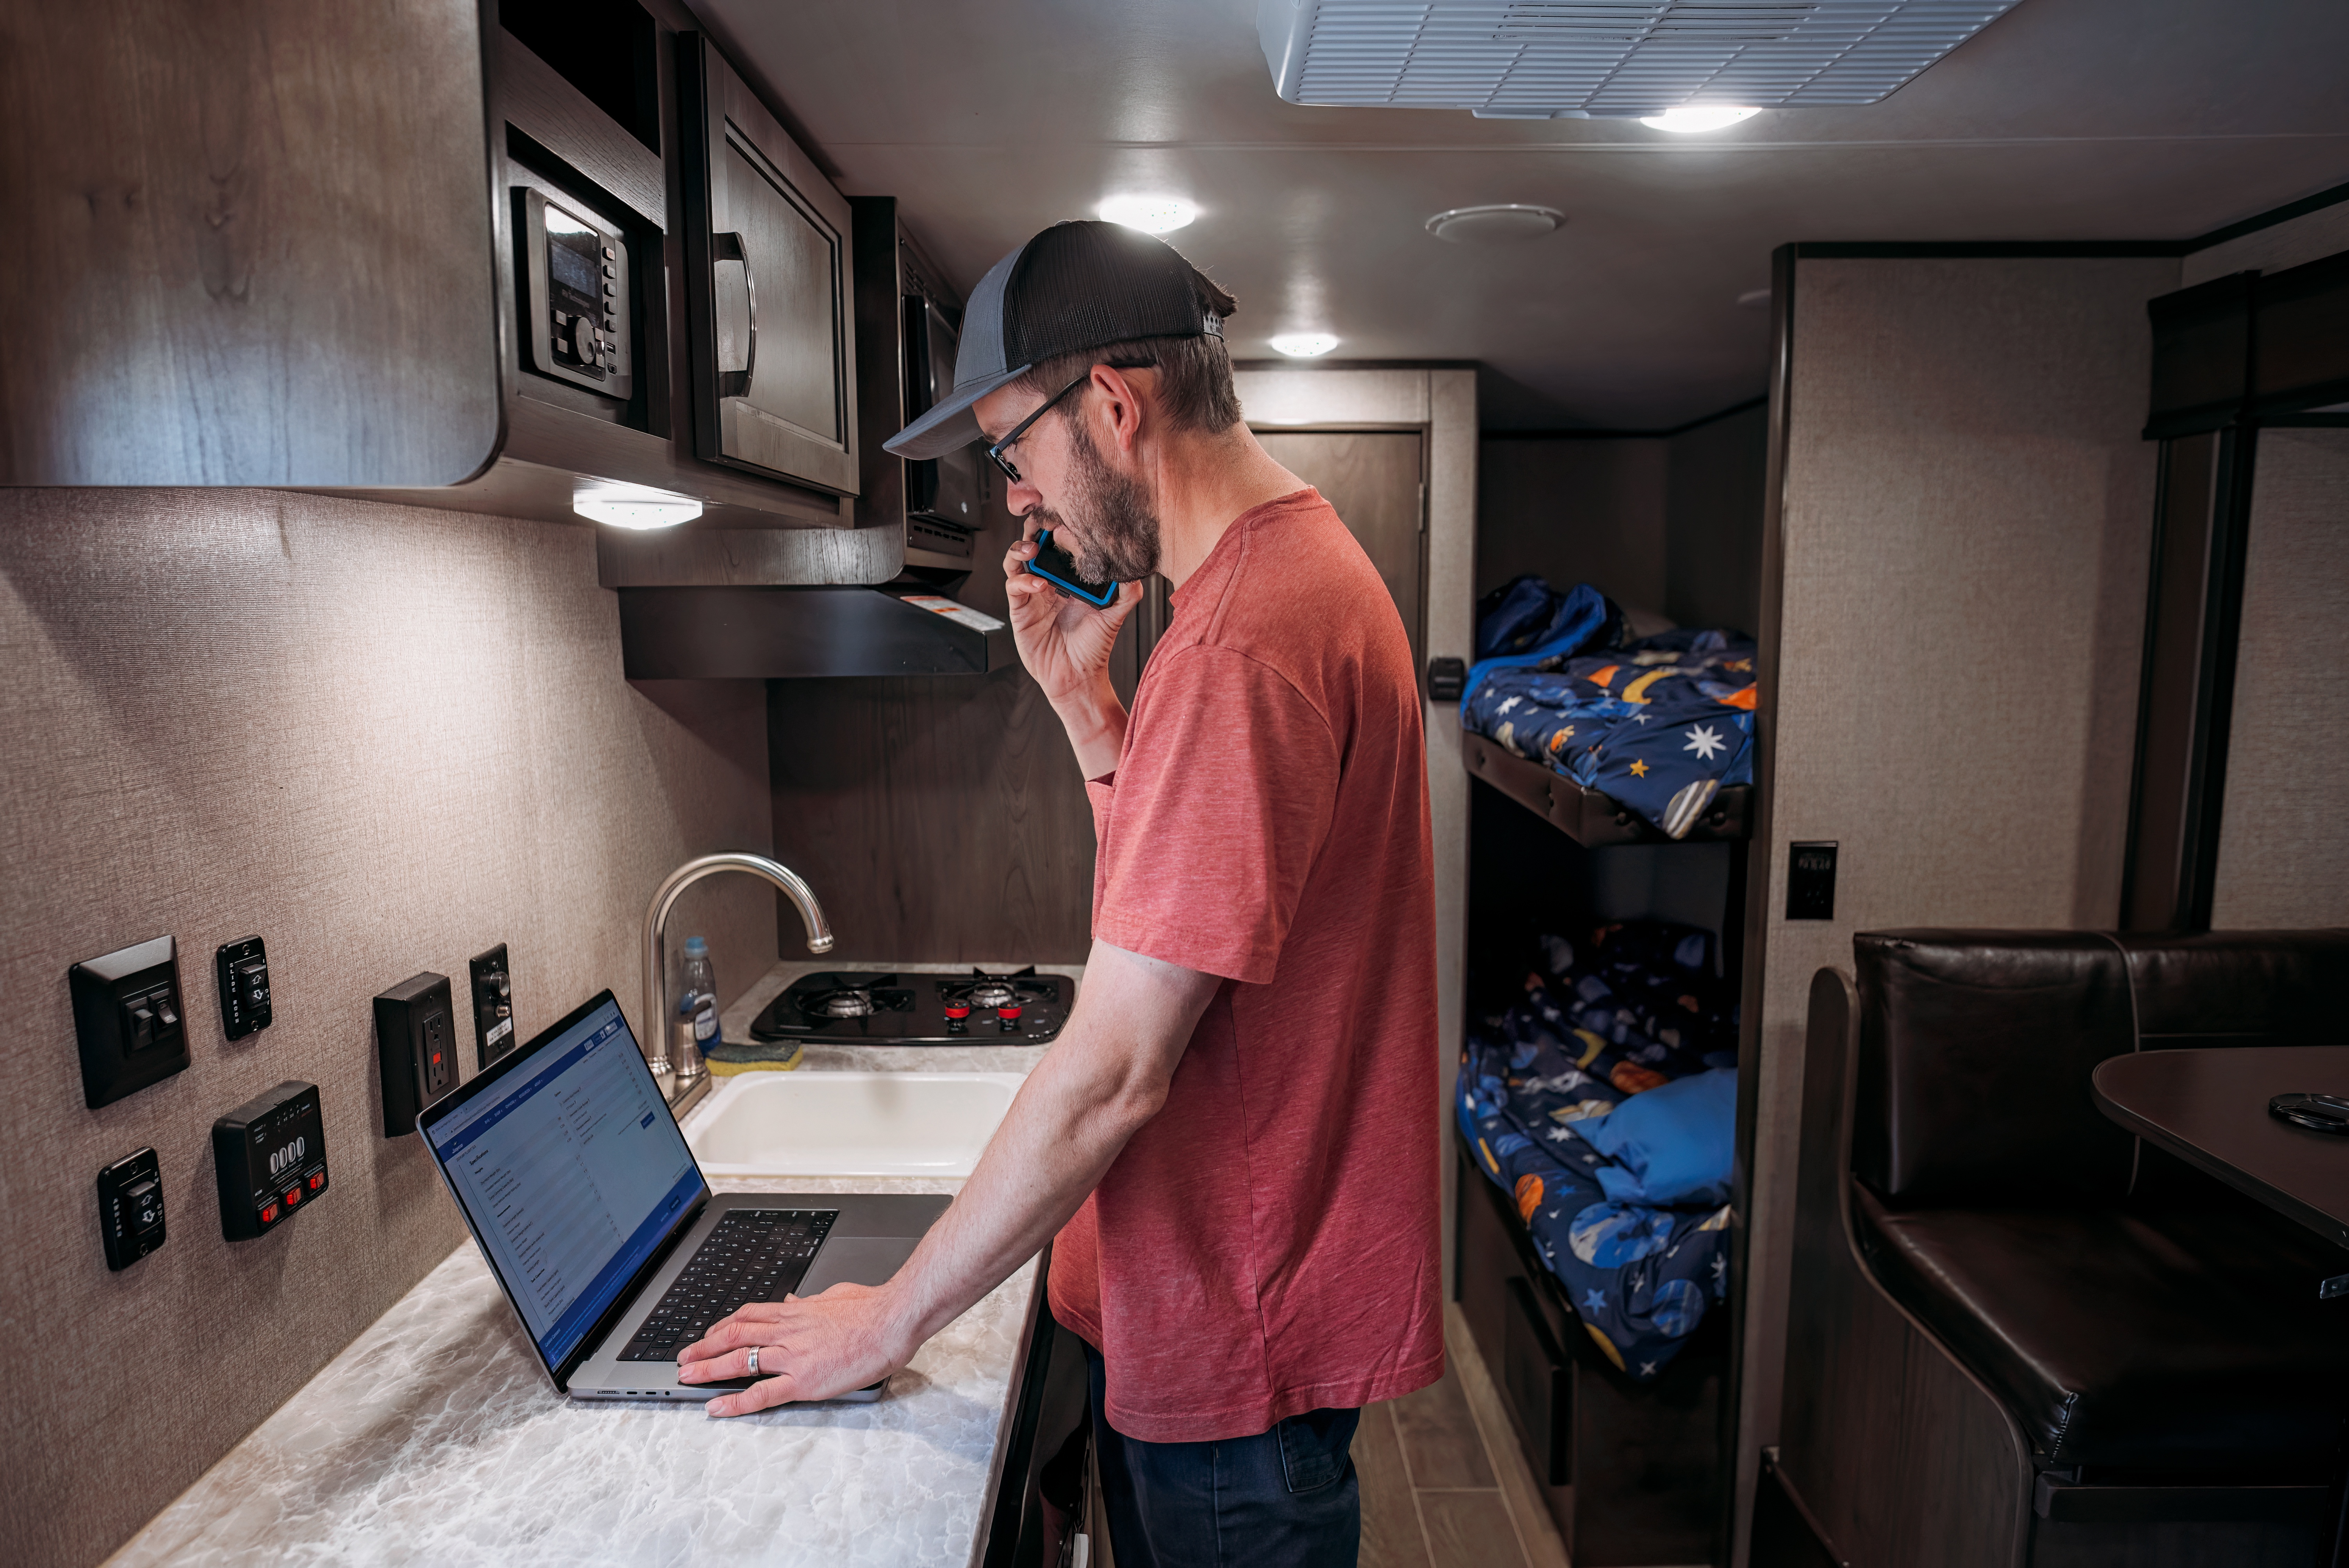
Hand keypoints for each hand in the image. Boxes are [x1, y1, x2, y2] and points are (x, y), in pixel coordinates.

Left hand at [675, 1281, 909, 1416]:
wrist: (891, 1320)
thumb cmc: (871, 1308)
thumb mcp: (835, 1295)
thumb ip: (811, 1301)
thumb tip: (796, 1301)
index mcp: (795, 1313)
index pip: (747, 1316)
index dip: (722, 1326)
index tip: (709, 1334)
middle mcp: (787, 1332)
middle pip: (734, 1336)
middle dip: (703, 1348)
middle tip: (684, 1359)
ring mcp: (793, 1356)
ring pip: (739, 1362)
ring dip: (707, 1370)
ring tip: (687, 1379)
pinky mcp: (804, 1381)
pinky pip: (762, 1393)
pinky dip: (735, 1402)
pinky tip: (717, 1407)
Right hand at [1003, 531, 1143, 708]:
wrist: (1078, 676)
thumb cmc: (1094, 647)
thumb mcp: (1116, 615)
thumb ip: (1127, 591)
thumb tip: (1133, 567)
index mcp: (1070, 579)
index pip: (1061, 545)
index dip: (1061, 529)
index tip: (1068, 522)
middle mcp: (1050, 582)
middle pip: (1035, 544)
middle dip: (1035, 529)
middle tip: (1042, 521)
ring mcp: (1033, 595)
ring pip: (1017, 560)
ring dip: (1021, 548)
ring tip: (1033, 548)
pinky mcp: (1021, 610)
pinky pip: (1014, 587)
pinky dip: (1023, 580)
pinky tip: (1039, 584)